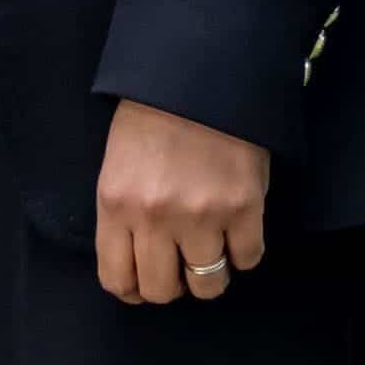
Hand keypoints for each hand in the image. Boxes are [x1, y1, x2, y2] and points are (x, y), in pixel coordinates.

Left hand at [93, 97, 271, 308]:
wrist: (201, 74)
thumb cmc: (152, 115)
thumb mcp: (118, 165)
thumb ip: (123, 216)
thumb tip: (139, 263)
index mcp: (115, 204)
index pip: (117, 279)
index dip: (134, 289)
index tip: (145, 283)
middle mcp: (154, 217)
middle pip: (162, 290)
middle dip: (172, 285)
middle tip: (181, 266)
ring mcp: (202, 215)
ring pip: (207, 284)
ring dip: (210, 274)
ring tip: (212, 251)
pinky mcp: (245, 207)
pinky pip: (248, 258)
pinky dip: (244, 253)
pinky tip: (238, 232)